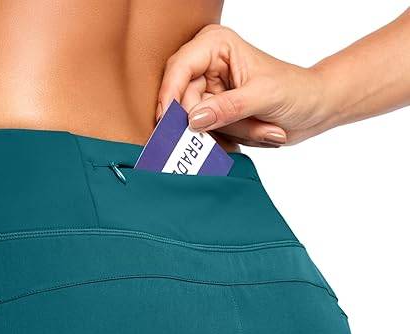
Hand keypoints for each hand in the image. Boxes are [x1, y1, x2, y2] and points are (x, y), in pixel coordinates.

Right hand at [157, 25, 326, 146]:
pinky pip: (204, 133)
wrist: (313, 108)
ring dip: (224, 133)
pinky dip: (225, 140)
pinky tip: (248, 133)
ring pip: (194, 122)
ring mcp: (208, 90)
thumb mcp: (263, 97)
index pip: (179, 68)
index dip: (170, 95)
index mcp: (216, 45)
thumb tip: (193, 119)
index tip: (168, 121)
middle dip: (208, 121)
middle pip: (182, 100)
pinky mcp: (213, 112)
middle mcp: (207, 65)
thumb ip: (227, 108)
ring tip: (255, 128)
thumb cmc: (295, 92)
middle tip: (236, 130)